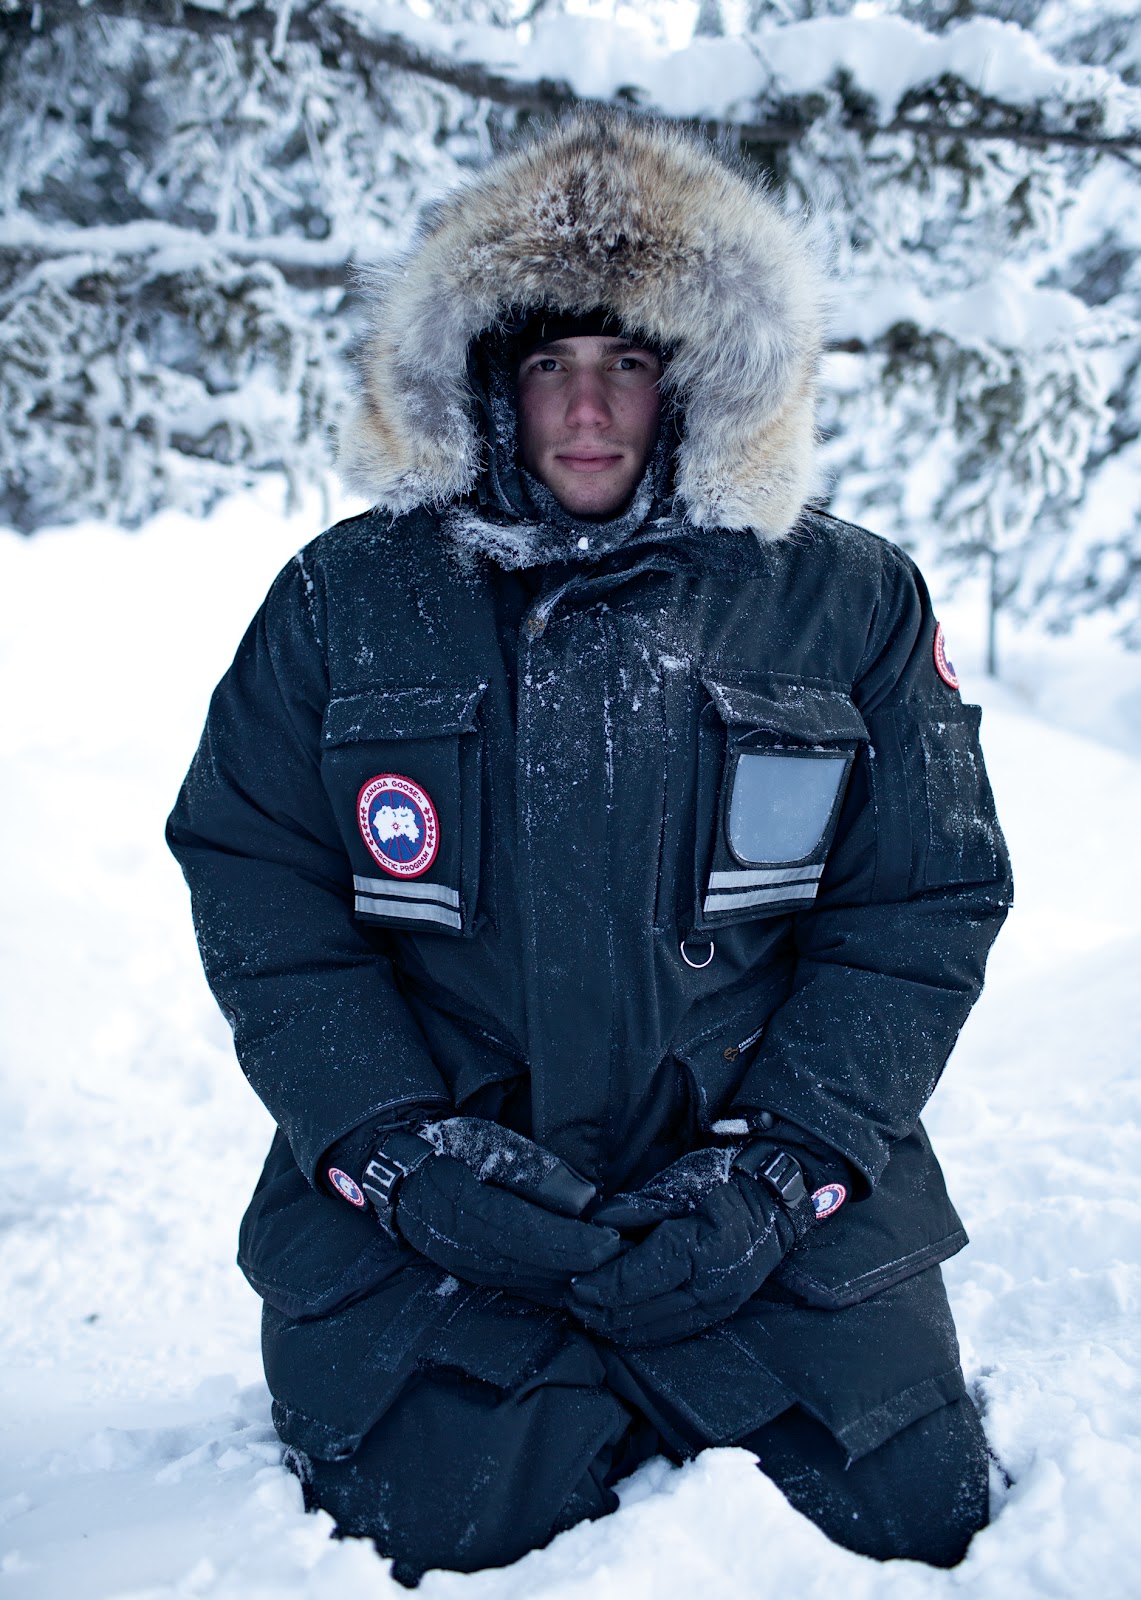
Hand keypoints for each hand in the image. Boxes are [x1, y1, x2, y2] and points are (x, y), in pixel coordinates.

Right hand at [362, 1118, 622, 1302]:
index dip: (578, 1243)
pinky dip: (560, 1284)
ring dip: (578, 1279)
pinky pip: (529, 1290)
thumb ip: (542, 1173)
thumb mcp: (496, 1145)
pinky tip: (587, 1275)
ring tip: (618, 1264)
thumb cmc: (454, 1150)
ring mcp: (476, 1271)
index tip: (615, 1240)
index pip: (535, 1238)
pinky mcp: (483, 1279)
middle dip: (589, 1267)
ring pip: (538, 1287)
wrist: (406, 1178)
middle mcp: (473, 1252)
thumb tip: (588, 1201)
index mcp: (474, 1213)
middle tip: (631, 1254)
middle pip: (542, 1270)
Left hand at [565, 1146, 806, 1345]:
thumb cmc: (720, 1183)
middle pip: (641, 1312)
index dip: (600, 1286)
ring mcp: (718, 1306)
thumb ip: (634, 1211)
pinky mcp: (719, 1315)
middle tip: (570, 1301)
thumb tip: (595, 1231)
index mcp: (700, 1248)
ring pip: (654, 1330)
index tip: (573, 1284)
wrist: (771, 1202)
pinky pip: (672, 1333)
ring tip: (586, 1315)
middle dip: (599, 1311)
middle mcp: (711, 1286)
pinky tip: (617, 1325)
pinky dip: (640, 1332)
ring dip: (615, 1327)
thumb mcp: (675, 1185)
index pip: (637, 1279)